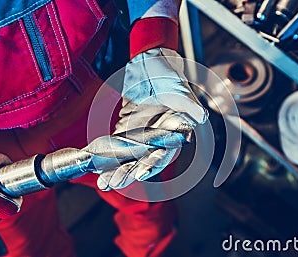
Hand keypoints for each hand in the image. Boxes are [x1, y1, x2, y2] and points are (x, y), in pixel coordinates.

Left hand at [97, 48, 207, 190]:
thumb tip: (201, 116)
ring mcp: (141, 137)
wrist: (148, 65)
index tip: (140, 174)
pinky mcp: (127, 132)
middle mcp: (157, 139)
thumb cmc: (166, 75)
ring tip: (104, 182)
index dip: (152, 164)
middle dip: (130, 172)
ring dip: (117, 170)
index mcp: (172, 132)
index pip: (164, 153)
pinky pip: (116, 148)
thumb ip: (189, 104)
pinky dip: (106, 157)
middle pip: (143, 161)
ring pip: (129, 158)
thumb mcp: (177, 87)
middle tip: (115, 182)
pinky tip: (96, 167)